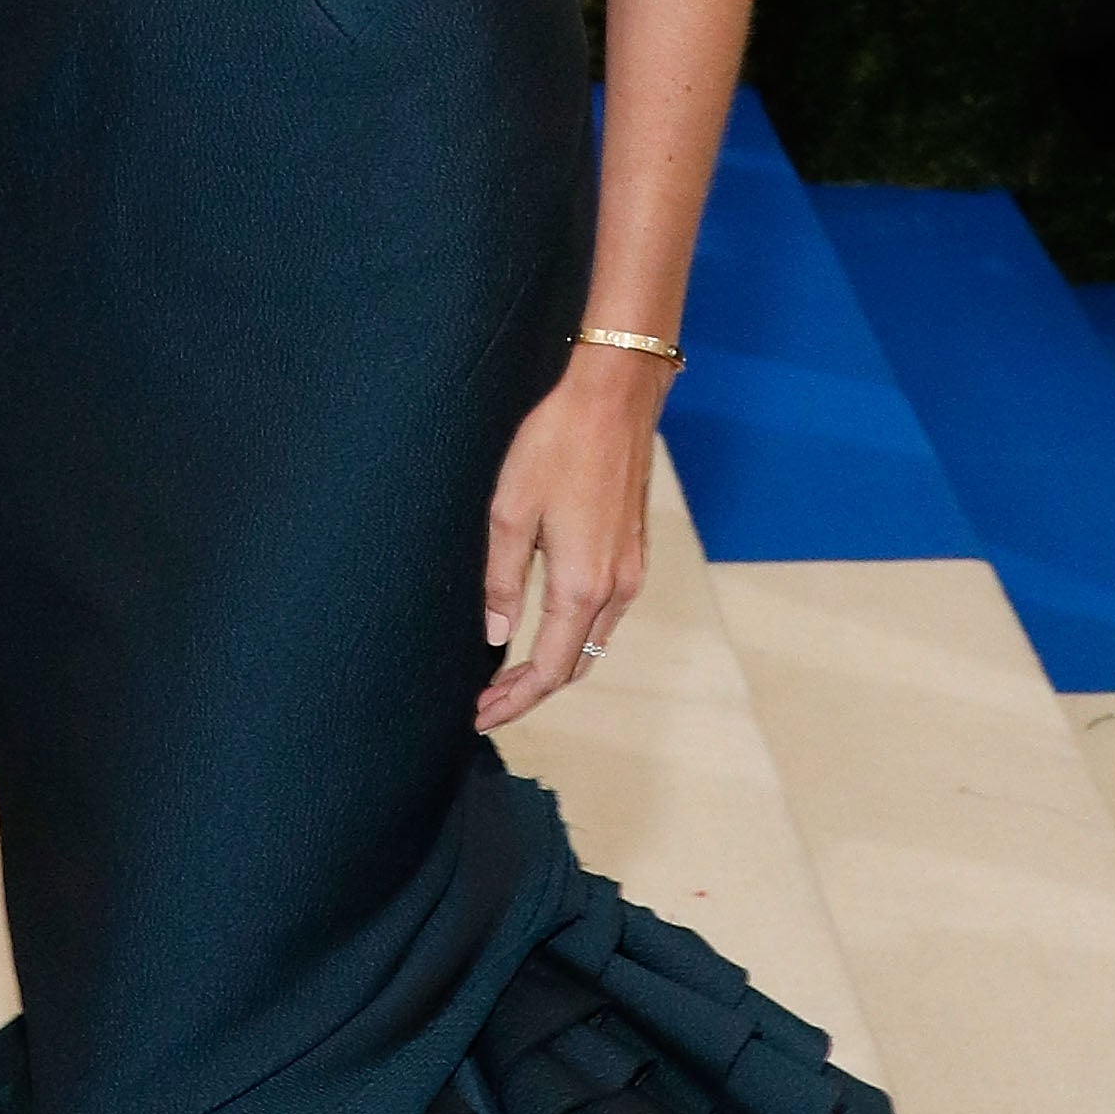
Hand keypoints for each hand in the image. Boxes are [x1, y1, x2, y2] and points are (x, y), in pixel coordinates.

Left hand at [477, 340, 664, 729]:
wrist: (613, 399)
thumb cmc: (556, 445)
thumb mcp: (509, 511)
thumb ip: (501, 581)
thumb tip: (496, 637)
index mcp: (581, 585)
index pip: (549, 669)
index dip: (514, 700)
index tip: (481, 714)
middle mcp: (615, 588)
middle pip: (575, 665)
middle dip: (531, 691)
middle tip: (488, 703)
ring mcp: (630, 570)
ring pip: (593, 642)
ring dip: (554, 665)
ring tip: (509, 674)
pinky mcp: (633, 551)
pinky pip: (604, 614)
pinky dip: (574, 636)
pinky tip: (545, 627)